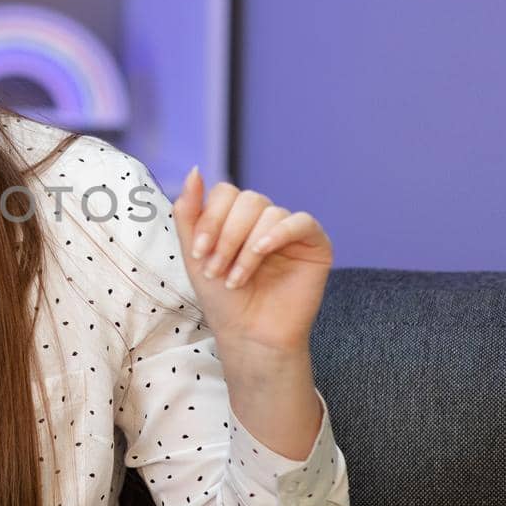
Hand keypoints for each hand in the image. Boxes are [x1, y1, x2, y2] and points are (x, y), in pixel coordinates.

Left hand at [171, 167, 332, 356]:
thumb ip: (189, 213)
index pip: (224, 193)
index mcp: (237, 218)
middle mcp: (264, 219)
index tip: (199, 255)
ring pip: (268, 212)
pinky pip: (301, 221)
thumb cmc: (222, 299)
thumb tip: (195, 170)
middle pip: (246, 200)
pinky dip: (277, 234)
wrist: (249, 335)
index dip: (209, 220)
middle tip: (216, 271)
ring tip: (236, 280)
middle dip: (226, 236)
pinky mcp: (315, 244)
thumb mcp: (195, 254)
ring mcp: (290, 230)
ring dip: (246, 247)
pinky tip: (262, 253)